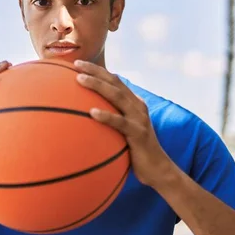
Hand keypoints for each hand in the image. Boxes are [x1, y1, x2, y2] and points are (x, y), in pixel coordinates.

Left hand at [74, 60, 174, 187]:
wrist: (158, 170)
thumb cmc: (136, 153)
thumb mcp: (123, 132)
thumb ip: (112, 121)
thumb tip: (87, 117)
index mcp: (134, 103)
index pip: (115, 81)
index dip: (98, 70)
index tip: (78, 64)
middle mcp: (137, 106)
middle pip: (115, 83)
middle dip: (95, 71)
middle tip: (76, 64)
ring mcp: (139, 119)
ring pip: (117, 96)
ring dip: (97, 86)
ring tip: (80, 79)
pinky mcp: (138, 134)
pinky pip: (120, 122)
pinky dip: (106, 116)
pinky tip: (92, 112)